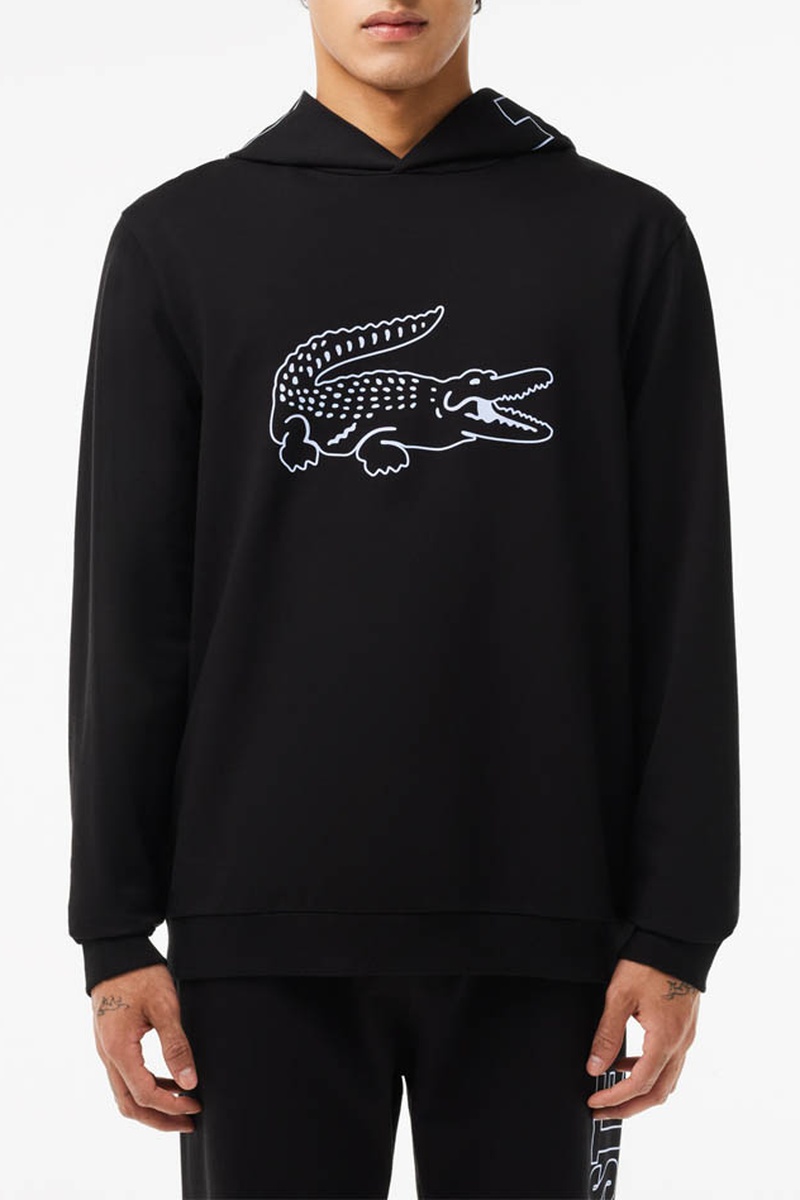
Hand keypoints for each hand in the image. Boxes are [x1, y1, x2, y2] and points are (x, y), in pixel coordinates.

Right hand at [90, 963, 202, 1132]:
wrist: (116, 953)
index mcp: (118, 1049)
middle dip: (160, 1118)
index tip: (196, 1106)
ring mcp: (106, 1051)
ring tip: (183, 1105)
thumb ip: (176, 1045)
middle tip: (190, 1121)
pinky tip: (169, 1081)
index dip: (171, 1106)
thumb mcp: (164, 1007)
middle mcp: (107, 1055)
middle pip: (129, 1104)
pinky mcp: (111, 1043)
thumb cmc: (141, 974)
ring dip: (153, 1105)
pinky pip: (126, 1077)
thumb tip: (189, 1082)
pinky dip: (146, 1087)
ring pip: (125, 1094)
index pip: (144, 1094)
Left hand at [585, 957, 699, 1119]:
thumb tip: (594, 1067)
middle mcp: (681, 1044)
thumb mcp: (620, 997)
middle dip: (628, 1107)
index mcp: (665, 1039)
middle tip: (601, 1111)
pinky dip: (649, 1072)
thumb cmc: (649, 964)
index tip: (594, 1102)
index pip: (640, 1083)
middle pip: (659, 1093)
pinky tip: (626, 1064)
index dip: (615, 1097)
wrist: (676, 942)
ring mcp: (686, 1038)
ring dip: (640, 1093)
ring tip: (611, 1092)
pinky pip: (670, 1064)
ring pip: (667, 1081)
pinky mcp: (685, 1030)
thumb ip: (607, 1034)